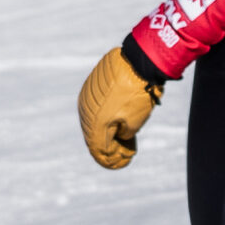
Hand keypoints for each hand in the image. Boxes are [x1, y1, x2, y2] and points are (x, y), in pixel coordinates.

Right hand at [76, 46, 163, 168]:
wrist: (138, 62)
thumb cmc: (138, 94)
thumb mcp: (134, 123)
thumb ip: (122, 135)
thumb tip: (119, 135)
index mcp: (94, 124)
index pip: (99, 150)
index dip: (112, 160)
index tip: (125, 161)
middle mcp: (86, 112)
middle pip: (95, 137)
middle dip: (110, 147)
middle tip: (126, 152)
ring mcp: (86, 98)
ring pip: (94, 121)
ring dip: (107, 131)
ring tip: (124, 137)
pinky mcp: (91, 87)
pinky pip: (95, 107)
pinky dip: (106, 116)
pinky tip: (117, 119)